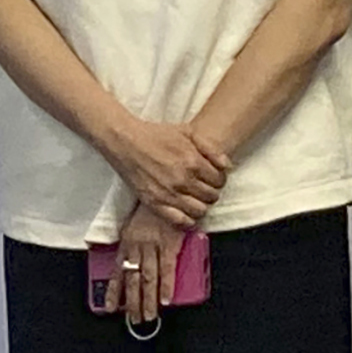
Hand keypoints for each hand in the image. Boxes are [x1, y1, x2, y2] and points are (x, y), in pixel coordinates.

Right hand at [101, 117, 228, 226]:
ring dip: (200, 205)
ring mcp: (168, 193)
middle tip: (200, 186)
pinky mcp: (154, 202)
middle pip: (212, 196)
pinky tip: (184, 210)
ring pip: (200, 211)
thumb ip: (210, 148)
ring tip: (193, 197)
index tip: (209, 177)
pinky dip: (187, 219)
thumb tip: (228, 166)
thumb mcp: (186, 131)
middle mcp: (183, 180)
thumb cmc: (154, 134)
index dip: (217, 179)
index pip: (220, 181)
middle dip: (210, 191)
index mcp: (192, 161)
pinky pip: (180, 220)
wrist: (124, 140)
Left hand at [105, 203, 187, 326]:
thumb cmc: (150, 213)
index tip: (110, 308)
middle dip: (132, 302)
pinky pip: (167, 268)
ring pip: (147, 277)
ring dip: (147, 299)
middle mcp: (136, 247)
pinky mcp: (169, 245)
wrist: (166, 196)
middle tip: (133, 319)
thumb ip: (131, 247)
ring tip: (148, 316)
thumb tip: (127, 266)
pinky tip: (165, 300)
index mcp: (126, 244)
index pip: (117, 272)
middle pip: (132, 279)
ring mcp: (152, 246)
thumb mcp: (133, 228)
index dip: (114, 291)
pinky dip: (166, 285)